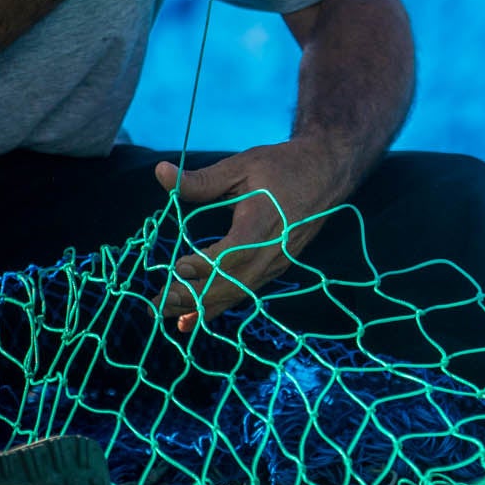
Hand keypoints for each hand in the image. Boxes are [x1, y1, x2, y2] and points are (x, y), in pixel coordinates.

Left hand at [155, 138, 349, 328]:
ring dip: (202, 306)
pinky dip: (218, 307)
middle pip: (234, 281)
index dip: (208, 264)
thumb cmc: (282, 165)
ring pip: (238, 292)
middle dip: (195, 295)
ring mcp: (277, 261)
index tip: (178, 266)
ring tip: (167, 315)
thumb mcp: (241, 165)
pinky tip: (192, 320)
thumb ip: (201, 179)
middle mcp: (274, 247)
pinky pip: (245, 292)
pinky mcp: (277, 267)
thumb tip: (161, 173)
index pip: (236, 250)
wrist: (326, 173)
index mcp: (266, 218)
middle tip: (158, 304)